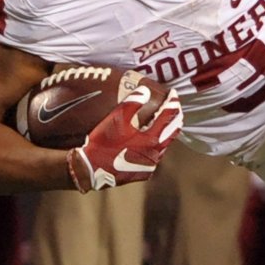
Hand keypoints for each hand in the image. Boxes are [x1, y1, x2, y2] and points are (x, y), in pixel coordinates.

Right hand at [67, 86, 182, 191]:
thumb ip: (133, 102)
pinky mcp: (144, 173)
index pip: (168, 117)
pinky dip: (156, 145)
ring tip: (163, 121)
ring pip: (165, 144)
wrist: (91, 170)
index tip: (173, 94)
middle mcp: (155, 154)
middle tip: (172, 106)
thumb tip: (145, 90)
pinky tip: (150, 139)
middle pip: (172, 131)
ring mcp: (150, 165)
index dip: (172, 103)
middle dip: (173, 117)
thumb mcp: (116, 118)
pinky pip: (156, 156)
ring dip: (165, 131)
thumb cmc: (102, 144)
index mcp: (152, 139)